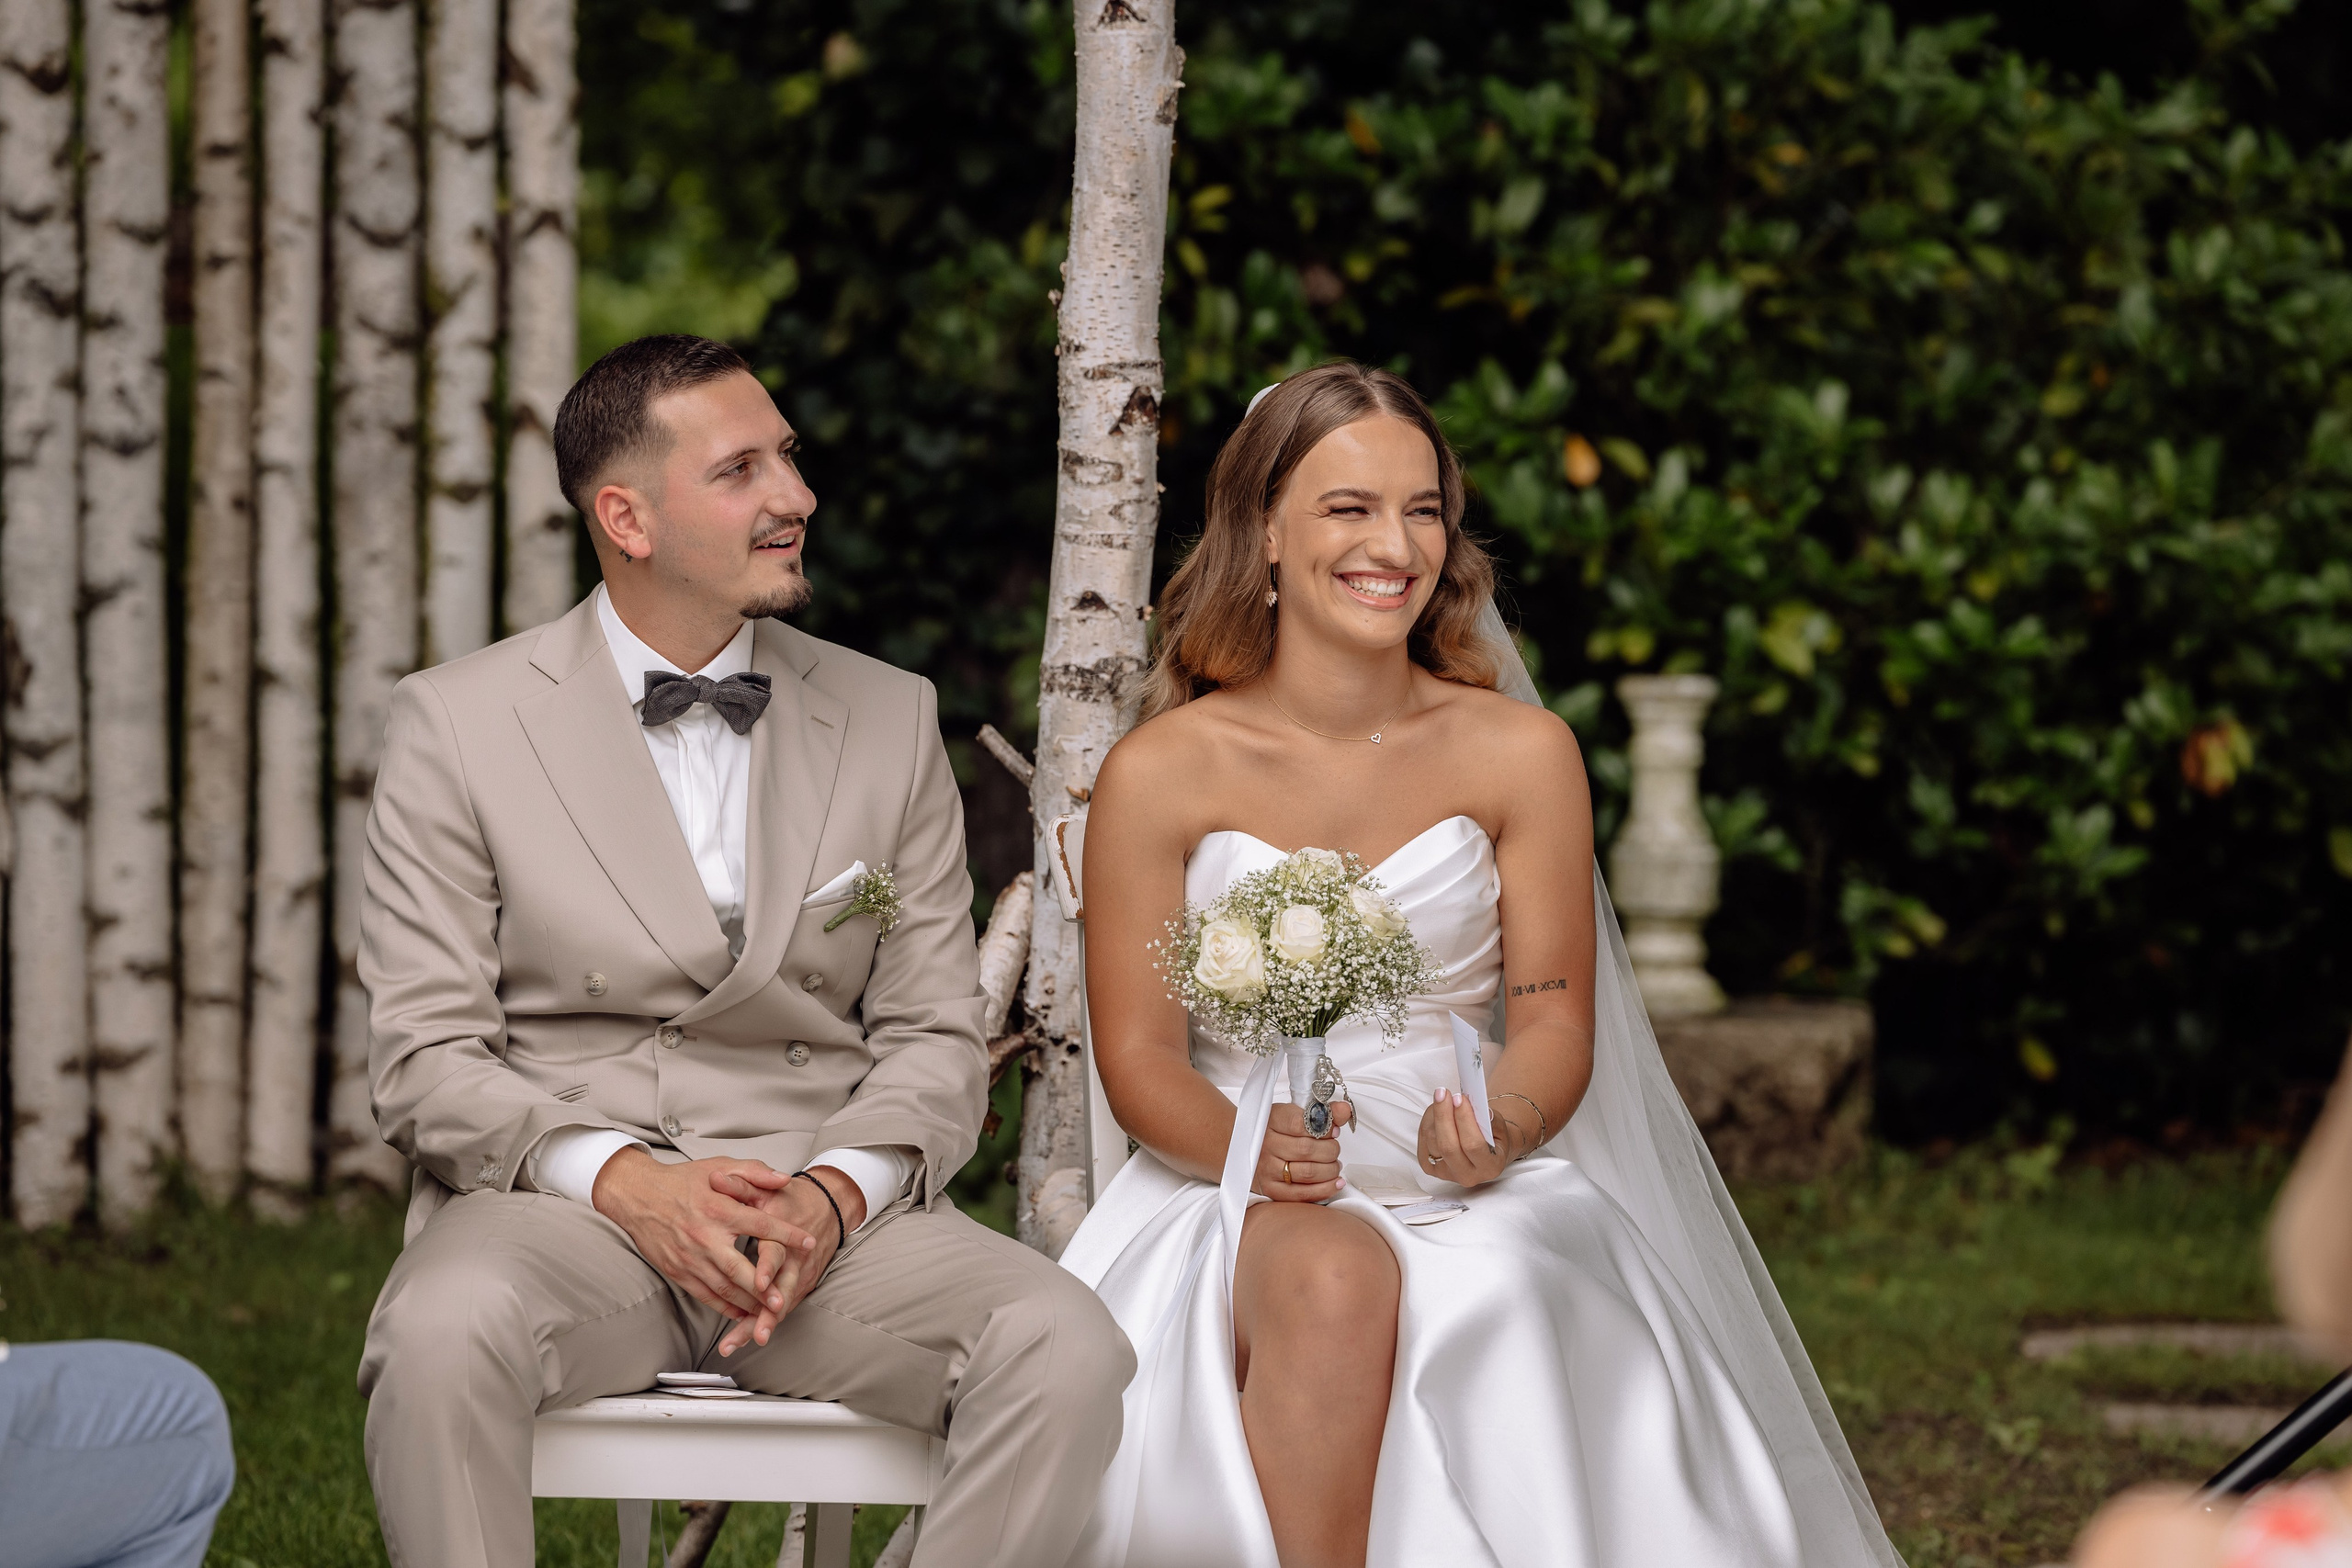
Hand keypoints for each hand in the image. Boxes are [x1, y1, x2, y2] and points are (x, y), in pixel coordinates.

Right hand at [590, 1149, 815, 1320]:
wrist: (638, 1195)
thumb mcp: (720, 1166)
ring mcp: (690, 1257)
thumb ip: (754, 1172)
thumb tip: (784, 1180)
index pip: (761, 1224)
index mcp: (719, 1209)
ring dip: (746, 1303)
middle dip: (763, 1287)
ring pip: (723, 1287)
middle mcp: (705, 1236)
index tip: (809, 1242)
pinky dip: (723, 1306)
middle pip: (739, 1268)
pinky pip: (704, 1294)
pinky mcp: (678, 1271)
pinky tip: (740, 1312)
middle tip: (783, 1300)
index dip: (788, 1234)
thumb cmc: (682, 1181)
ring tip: (768, 1312)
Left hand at [710, 1166, 866, 1356]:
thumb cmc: (791, 1198)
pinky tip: (750, 1337)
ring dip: (766, 1322)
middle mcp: (793, 1257)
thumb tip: (717, 1179)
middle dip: (769, 1311)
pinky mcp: (797, 1285)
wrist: (828, 1206)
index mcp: (783, 1230)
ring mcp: (798, 1273)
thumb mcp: (766, 1186)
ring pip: (783, 1303)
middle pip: (783, 1288)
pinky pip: (782, 1307)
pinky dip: (767, 1321)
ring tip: (750, 1340)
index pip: (777, 1250)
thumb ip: (742, 1183)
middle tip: (758, 1330)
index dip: (769, 1267)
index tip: (759, 1281)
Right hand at [1254, 1100, 1351, 1201]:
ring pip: (1308, 1172)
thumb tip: (1344, 1110)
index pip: (1300, 1123)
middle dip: (1330, 1150)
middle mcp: (1266, 1145)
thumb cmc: (1272, 1130)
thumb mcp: (1293, 1113)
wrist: (1242, 1146)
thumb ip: (1322, 1112)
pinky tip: (1335, 1182)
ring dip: (1330, 1169)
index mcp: (1271, 1121)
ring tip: (1333, 1164)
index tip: (1333, 1129)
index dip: (1324, 1127)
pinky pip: (1303, 1194)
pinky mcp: (1271, 1189)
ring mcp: (1267, 1169)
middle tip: (1333, 1148)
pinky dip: (1325, 1189)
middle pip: (1307, 1149)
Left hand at [1416, 1088, 1511, 1188]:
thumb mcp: (1499, 1127)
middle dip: (1444, 1115)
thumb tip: (1475, 1108)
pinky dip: (1427, 1122)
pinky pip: (1423, 1141)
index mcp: (1490, 1167)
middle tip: (1444, 1093)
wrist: (1485, 1152)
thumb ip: (1489, 1119)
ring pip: (1432, 1140)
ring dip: (1435, 1114)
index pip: (1472, 1145)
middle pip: (1448, 1146)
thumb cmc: (1493, 1138)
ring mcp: (1446, 1174)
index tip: (1460, 1098)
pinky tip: (1436, 1112)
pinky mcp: (1430, 1168)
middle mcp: (1468, 1175)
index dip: (1464, 1120)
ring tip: (1444, 1099)